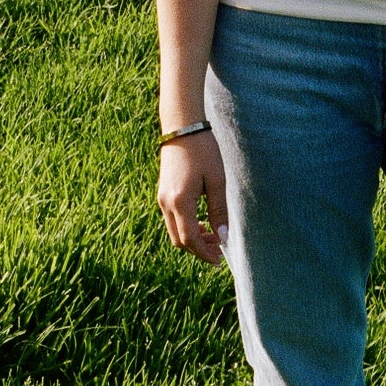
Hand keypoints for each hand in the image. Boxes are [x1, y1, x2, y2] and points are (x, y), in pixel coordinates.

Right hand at [157, 130, 228, 264]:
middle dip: (198, 249)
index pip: (190, 239)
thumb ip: (218, 210)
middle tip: (219, 248)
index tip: (219, 259)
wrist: (182, 126)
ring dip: (192, 238)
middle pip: (179, 240)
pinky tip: (202, 222)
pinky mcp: (162, 192)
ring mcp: (161, 198)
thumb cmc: (203, 150)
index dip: (204, 253)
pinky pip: (172, 219)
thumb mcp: (216, 180)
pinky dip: (186, 226)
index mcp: (180, 202)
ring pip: (174, 231)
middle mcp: (166, 203)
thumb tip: (223, 236)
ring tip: (213, 235)